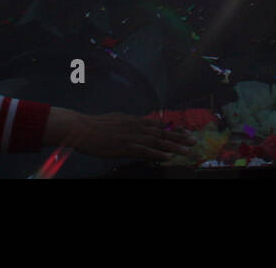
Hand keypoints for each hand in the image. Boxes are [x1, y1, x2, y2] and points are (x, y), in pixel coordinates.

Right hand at [44, 108, 196, 160]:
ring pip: (158, 141)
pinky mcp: (125, 146)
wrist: (81, 128)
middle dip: (179, 137)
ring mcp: (132, 136)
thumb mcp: (116, 119)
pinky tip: (168, 157)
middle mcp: (136, 126)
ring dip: (174, 146)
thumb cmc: (95, 125)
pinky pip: (146, 151)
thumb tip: (138, 124)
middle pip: (162, 132)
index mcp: (134, 120)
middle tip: (193, 140)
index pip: (158, 124)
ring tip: (187, 150)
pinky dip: (158, 154)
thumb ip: (129, 122)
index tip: (185, 131)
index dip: (172, 128)